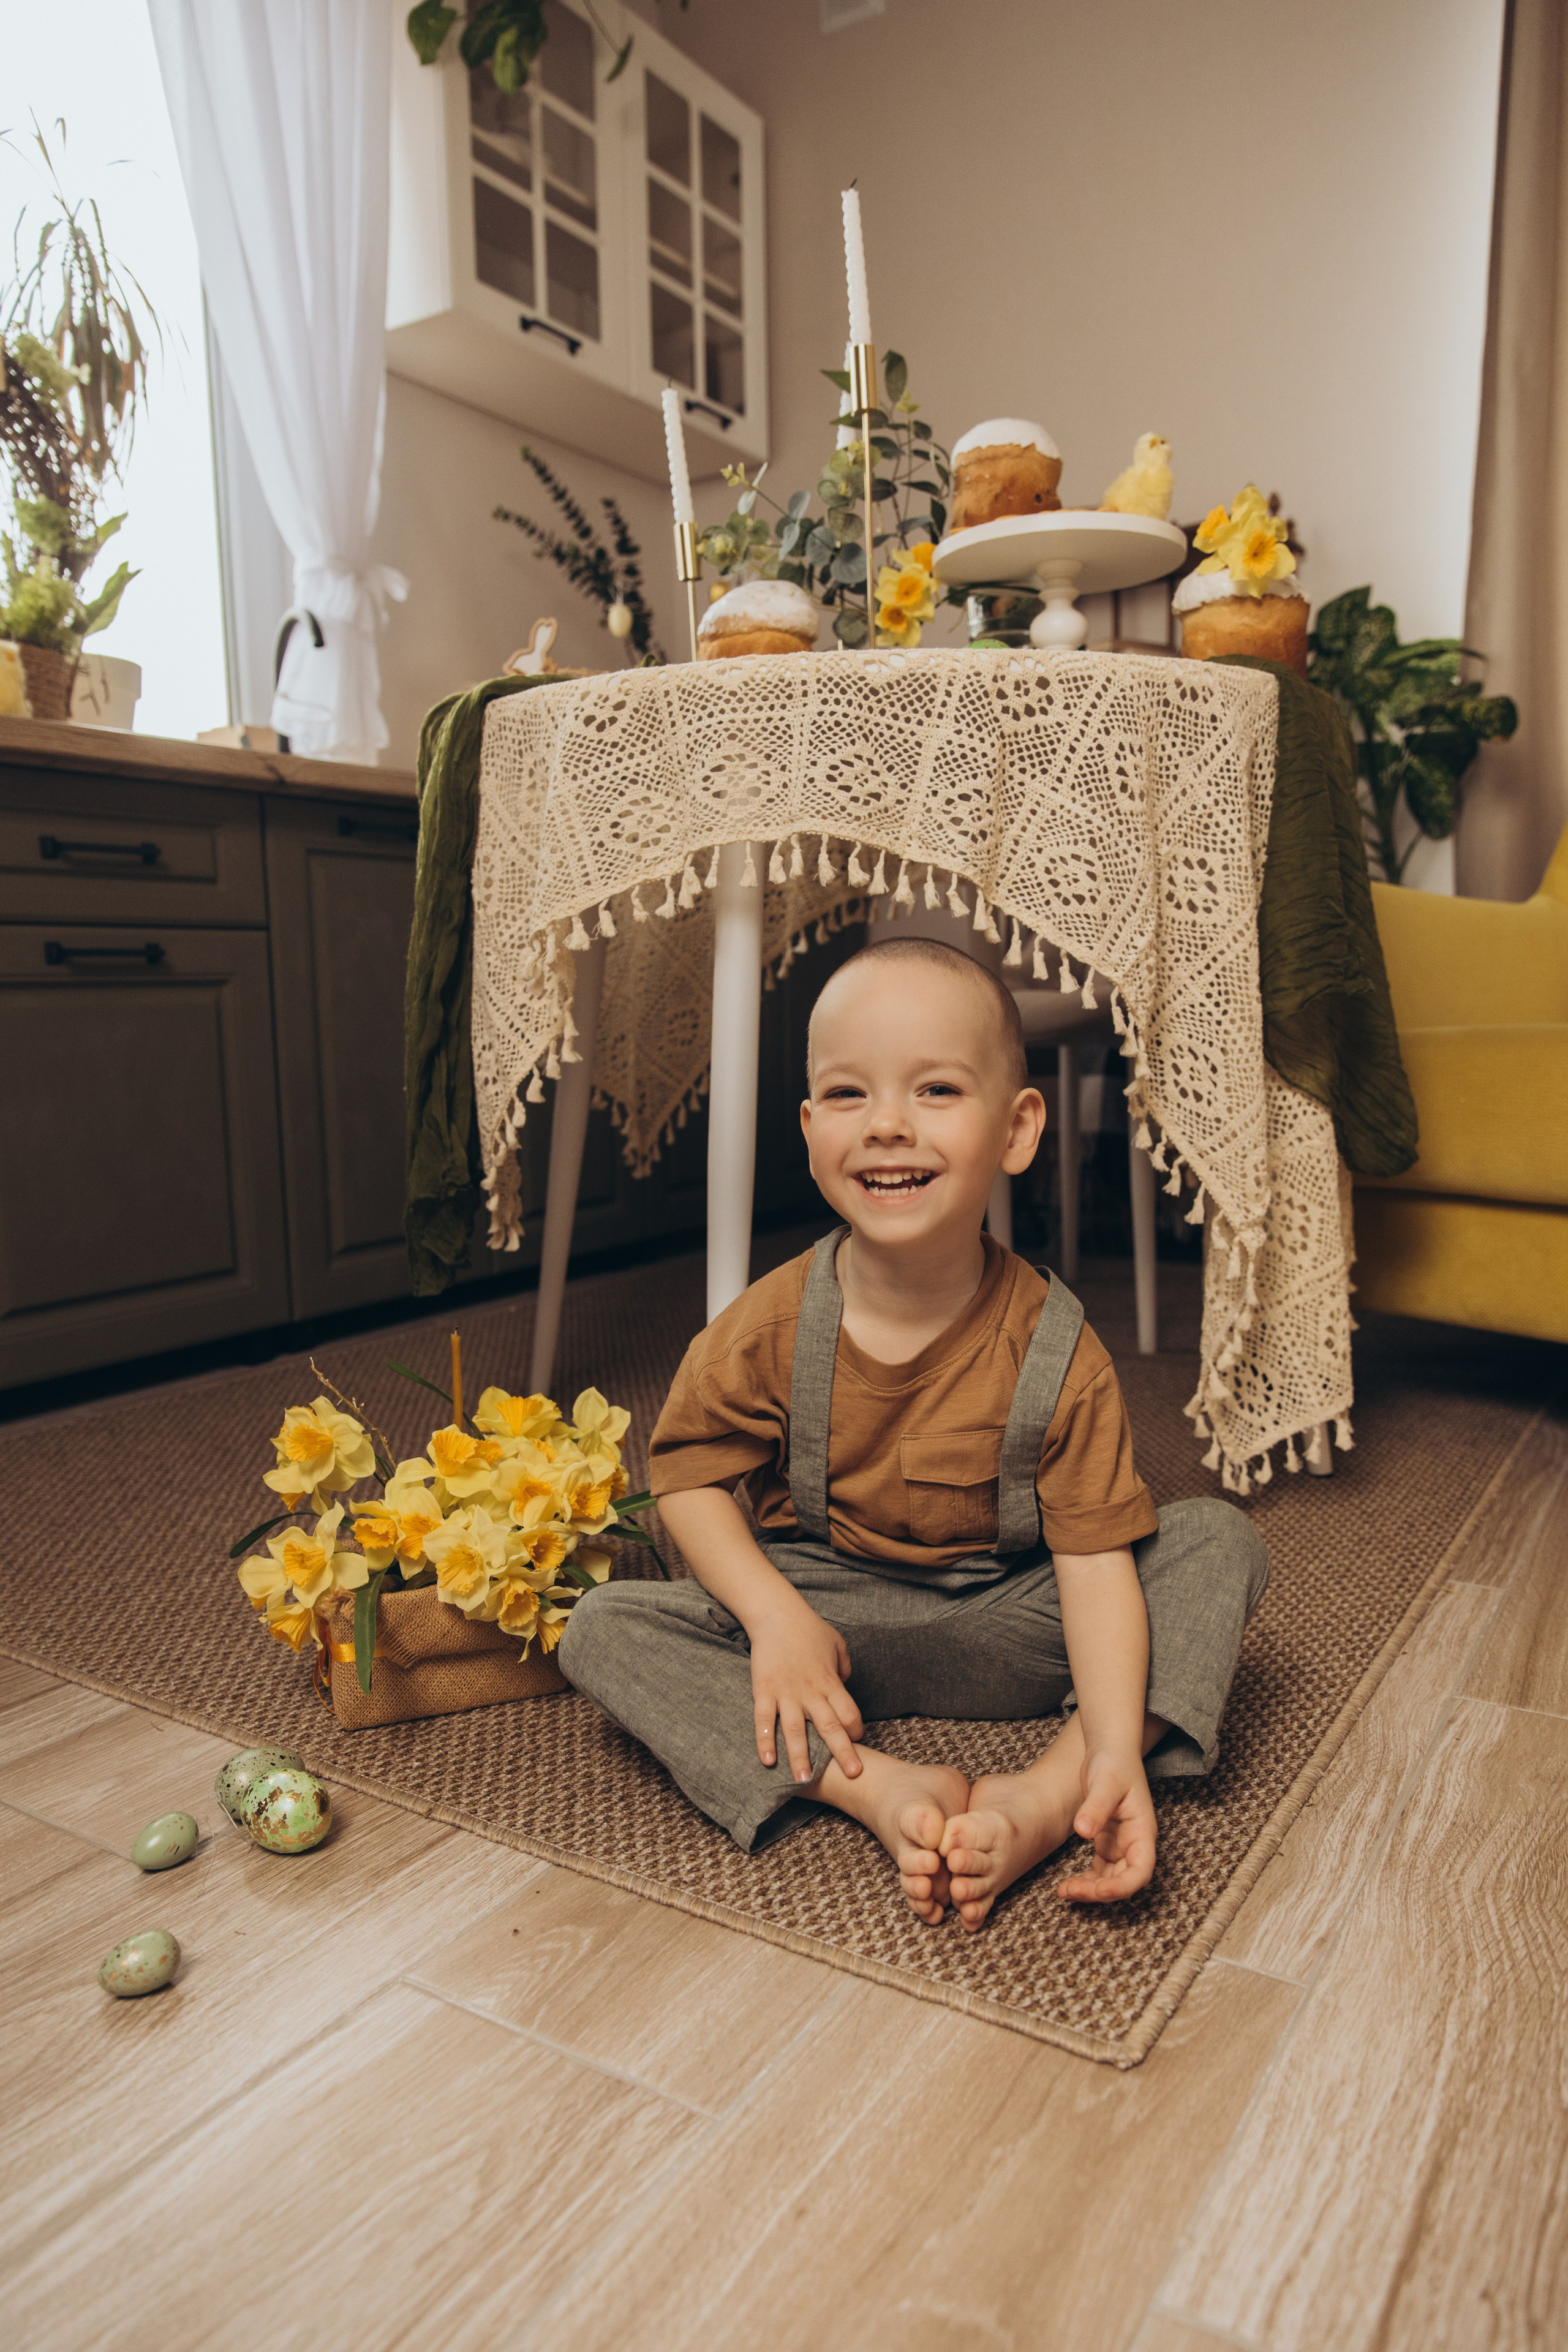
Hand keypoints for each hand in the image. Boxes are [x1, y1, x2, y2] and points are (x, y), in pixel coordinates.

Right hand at [749, 1597, 863, 1783]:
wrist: (776, 1613)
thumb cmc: (810, 1629)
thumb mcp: (838, 1645)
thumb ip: (845, 1669)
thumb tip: (845, 1688)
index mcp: (830, 1681)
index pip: (849, 1712)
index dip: (855, 1729)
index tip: (858, 1740)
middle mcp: (810, 1691)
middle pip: (829, 1725)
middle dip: (842, 1751)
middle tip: (853, 1775)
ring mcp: (785, 1693)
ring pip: (794, 1730)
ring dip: (800, 1756)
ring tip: (804, 1780)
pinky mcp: (763, 1691)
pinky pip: (764, 1721)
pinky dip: (765, 1741)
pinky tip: (768, 1761)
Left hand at [1056, 1749, 1155, 1902]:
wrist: (1108, 1749)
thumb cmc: (1113, 1762)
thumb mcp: (1105, 1783)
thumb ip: (1096, 1807)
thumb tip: (1083, 1831)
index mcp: (1142, 1832)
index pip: (1140, 1870)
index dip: (1122, 1886)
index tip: (1098, 1891)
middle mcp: (1135, 1843)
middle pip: (1124, 1881)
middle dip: (1099, 1892)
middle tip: (1069, 1891)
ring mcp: (1121, 1844)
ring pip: (1111, 1879)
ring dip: (1091, 1889)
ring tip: (1064, 1891)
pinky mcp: (1107, 1841)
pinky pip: (1101, 1870)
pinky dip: (1087, 1880)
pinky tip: (1069, 1882)